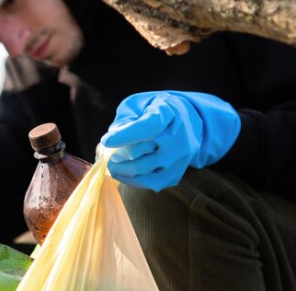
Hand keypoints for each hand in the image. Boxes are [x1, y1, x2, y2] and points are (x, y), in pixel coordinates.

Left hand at [100, 91, 239, 190]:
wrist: (189, 122)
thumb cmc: (155, 110)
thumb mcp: (139, 103)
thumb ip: (125, 117)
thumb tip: (113, 136)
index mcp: (168, 114)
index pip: (147, 128)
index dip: (124, 136)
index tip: (106, 141)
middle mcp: (176, 138)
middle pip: (139, 152)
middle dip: (117, 154)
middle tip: (107, 154)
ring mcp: (177, 159)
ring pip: (141, 170)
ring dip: (120, 169)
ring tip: (111, 164)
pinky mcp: (174, 175)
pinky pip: (147, 183)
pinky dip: (131, 179)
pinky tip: (122, 172)